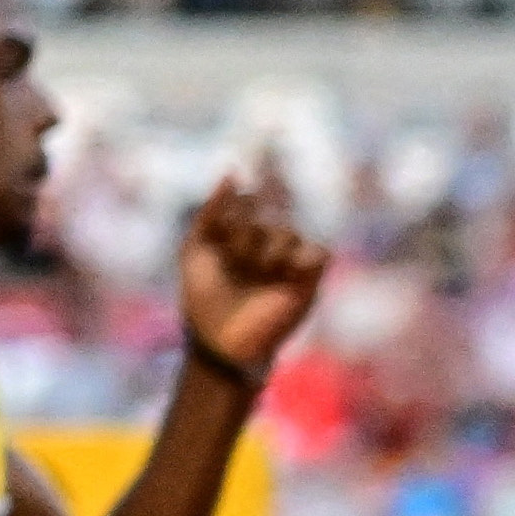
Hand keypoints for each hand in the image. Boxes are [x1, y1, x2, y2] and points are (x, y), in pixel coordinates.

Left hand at [176, 170, 323, 381]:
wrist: (223, 341)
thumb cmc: (202, 299)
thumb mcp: (195, 249)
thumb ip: (211, 211)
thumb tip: (233, 174)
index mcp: (236, 237)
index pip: (246, 204)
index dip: (236, 214)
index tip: (223, 240)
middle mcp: (262, 248)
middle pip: (265, 218)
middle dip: (246, 239)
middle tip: (238, 266)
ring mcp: (286, 264)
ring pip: (288, 233)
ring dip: (270, 252)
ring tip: (260, 275)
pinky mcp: (308, 282)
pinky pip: (319, 252)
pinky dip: (306, 257)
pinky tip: (286, 272)